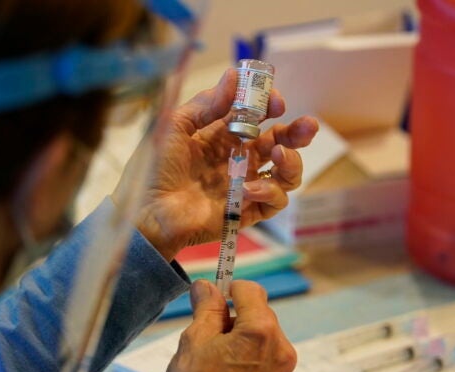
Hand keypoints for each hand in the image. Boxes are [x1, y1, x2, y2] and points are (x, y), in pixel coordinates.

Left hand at [114, 69, 318, 259]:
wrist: (146, 211)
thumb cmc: (154, 168)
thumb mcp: (175, 126)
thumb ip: (207, 103)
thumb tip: (234, 75)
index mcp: (222, 136)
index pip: (258, 117)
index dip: (270, 107)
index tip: (276, 103)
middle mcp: (239, 160)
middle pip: (281, 143)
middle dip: (298, 132)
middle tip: (307, 125)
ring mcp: (245, 186)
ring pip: (286, 173)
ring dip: (292, 161)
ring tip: (279, 154)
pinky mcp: (246, 212)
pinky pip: (275, 201)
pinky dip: (270, 192)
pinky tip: (249, 189)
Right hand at [164, 279, 296, 371]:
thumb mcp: (194, 339)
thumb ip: (206, 307)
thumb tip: (206, 286)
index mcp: (261, 331)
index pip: (250, 290)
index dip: (228, 289)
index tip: (214, 296)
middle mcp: (281, 349)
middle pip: (260, 313)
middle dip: (236, 316)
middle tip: (209, 332)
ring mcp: (284, 371)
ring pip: (265, 337)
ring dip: (245, 337)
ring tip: (219, 357)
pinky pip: (269, 359)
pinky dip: (253, 358)